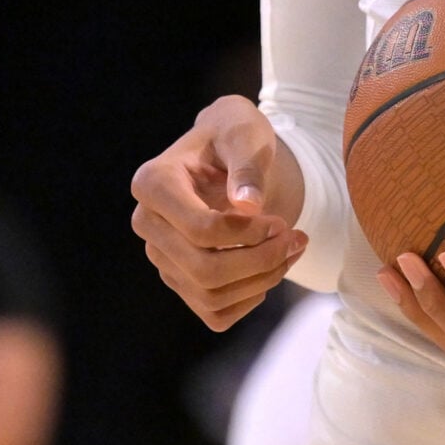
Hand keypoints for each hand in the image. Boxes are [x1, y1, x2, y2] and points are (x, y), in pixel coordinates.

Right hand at [131, 94, 306, 330]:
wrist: (229, 153)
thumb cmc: (235, 136)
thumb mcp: (246, 132)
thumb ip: (247, 164)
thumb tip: (248, 206)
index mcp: (153, 183)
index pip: (201, 230)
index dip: (249, 234)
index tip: (282, 220)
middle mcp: (147, 224)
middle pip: (203, 270)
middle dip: (261, 261)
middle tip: (296, 238)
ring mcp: (162, 255)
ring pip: (210, 295)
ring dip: (262, 280)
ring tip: (292, 250)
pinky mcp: (180, 279)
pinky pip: (214, 313)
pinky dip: (249, 299)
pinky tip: (270, 270)